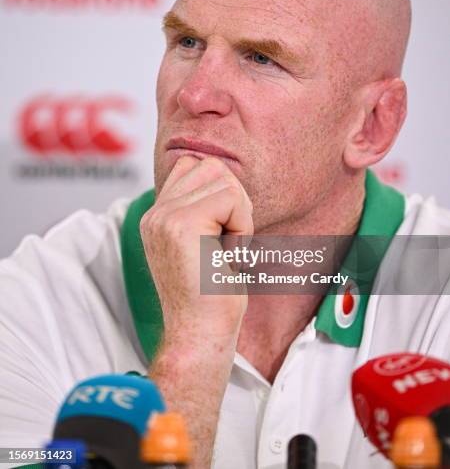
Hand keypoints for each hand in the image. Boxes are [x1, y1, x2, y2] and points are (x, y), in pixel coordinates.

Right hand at [140, 155, 253, 343]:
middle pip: (211, 167)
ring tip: (226, 249)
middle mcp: (156, 213)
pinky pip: (231, 199)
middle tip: (228, 242)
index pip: (192, 166)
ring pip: (224, 180)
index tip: (221, 233)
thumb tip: (224, 177)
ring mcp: (165, 216)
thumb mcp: (202, 244)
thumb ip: (200, 209)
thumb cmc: (211, 295)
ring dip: (239, 214)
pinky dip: (242, 226)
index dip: (221, 192)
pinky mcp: (181, 224)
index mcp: (157, 217)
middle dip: (234, 200)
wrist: (200, 334)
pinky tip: (229, 256)